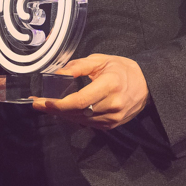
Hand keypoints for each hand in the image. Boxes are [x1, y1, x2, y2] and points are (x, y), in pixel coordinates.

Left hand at [31, 53, 149, 129]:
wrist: (147, 85)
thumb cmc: (122, 69)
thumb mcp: (101, 60)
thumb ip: (78, 66)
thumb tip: (57, 74)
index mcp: (111, 84)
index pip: (80, 100)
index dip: (59, 104)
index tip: (43, 101)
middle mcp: (113, 104)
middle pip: (77, 112)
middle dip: (55, 109)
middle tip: (38, 104)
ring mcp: (114, 118)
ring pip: (81, 120)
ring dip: (63, 114)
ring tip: (49, 106)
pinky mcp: (112, 125)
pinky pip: (88, 124)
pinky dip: (74, 118)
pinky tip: (65, 111)